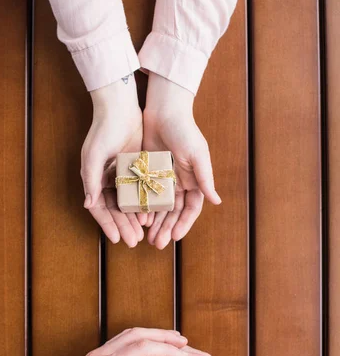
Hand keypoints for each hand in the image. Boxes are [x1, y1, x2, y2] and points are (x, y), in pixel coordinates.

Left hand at [52, 328, 188, 355]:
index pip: (141, 349)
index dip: (164, 349)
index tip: (181, 353)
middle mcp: (99, 355)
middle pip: (135, 335)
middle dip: (161, 336)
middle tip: (182, 340)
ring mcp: (96, 354)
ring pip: (128, 334)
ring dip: (151, 334)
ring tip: (171, 339)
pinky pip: (121, 340)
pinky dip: (140, 339)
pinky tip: (151, 344)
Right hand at [81, 76, 143, 247]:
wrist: (120, 107)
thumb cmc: (103, 130)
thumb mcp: (94, 156)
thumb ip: (91, 180)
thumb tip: (88, 205)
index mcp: (94, 179)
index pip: (100, 209)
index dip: (107, 225)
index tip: (116, 239)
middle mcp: (106, 180)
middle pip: (115, 210)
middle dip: (124, 226)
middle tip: (133, 241)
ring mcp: (122, 175)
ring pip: (128, 203)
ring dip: (134, 218)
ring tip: (143, 233)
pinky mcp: (136, 169)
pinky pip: (140, 191)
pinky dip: (144, 203)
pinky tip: (152, 215)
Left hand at [142, 73, 221, 248]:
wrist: (163, 111)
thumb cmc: (184, 131)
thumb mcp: (197, 154)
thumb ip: (205, 179)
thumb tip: (217, 201)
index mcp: (194, 181)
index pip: (191, 209)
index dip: (184, 224)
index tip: (175, 237)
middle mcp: (180, 183)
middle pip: (174, 213)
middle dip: (167, 228)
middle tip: (158, 244)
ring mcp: (163, 180)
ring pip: (160, 208)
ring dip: (155, 223)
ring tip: (148, 238)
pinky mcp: (148, 173)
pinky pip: (146, 196)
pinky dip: (143, 208)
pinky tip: (138, 220)